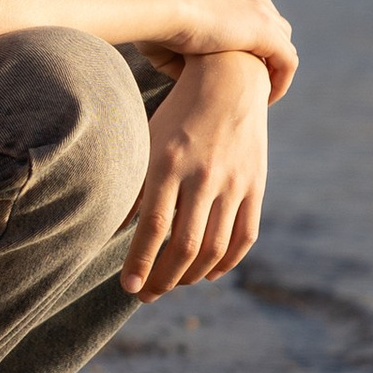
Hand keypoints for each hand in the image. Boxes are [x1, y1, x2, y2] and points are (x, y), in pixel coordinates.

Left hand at [122, 56, 269, 297]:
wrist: (230, 78)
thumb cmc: (178, 113)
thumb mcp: (148, 139)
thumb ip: (133, 184)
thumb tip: (115, 230)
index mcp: (168, 162)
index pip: (153, 226)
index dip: (140, 262)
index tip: (128, 287)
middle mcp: (203, 174)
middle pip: (185, 245)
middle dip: (163, 278)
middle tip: (147, 294)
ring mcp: (234, 181)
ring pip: (215, 247)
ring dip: (191, 275)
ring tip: (173, 283)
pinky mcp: (256, 184)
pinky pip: (245, 236)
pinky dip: (227, 262)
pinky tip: (208, 272)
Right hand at [135, 0, 297, 99]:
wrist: (164, 7)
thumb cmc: (156, 20)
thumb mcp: (171, 33)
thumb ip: (183, 52)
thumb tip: (183, 76)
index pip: (252, 14)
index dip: (248, 42)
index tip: (237, 67)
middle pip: (274, 28)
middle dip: (267, 55)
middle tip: (253, 83)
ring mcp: (263, 14)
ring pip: (283, 46)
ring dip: (275, 71)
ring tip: (261, 95)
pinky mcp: (268, 34)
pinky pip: (287, 63)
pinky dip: (281, 82)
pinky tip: (267, 101)